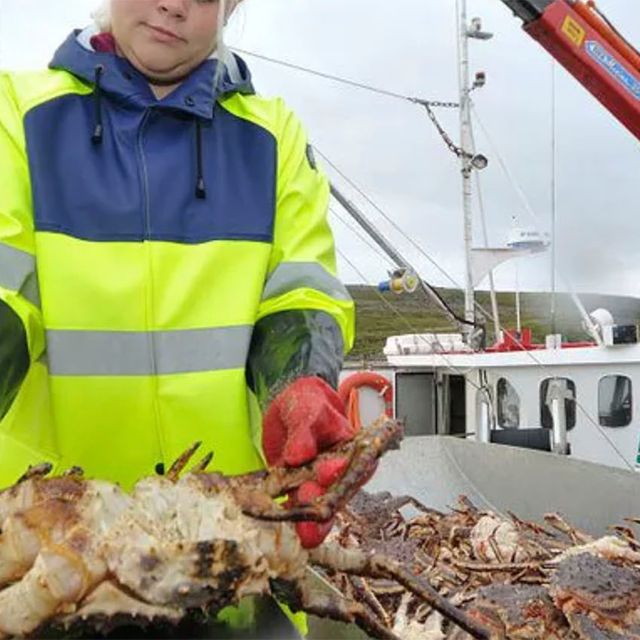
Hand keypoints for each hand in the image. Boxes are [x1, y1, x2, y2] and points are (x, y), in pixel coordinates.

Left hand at [262, 376, 356, 547]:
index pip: (356, 463)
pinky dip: (289, 516)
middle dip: (325, 503)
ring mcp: (320, 484)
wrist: (289, 409)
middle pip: (338, 492)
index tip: (326, 472)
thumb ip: (304, 430)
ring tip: (305, 535)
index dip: (342, 471)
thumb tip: (301, 454)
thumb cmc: (308, 403)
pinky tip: (282, 525)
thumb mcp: (307, 408)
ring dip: (312, 521)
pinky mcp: (299, 490)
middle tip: (312, 512)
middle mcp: (341, 471)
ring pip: (320, 506)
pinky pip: (296, 506)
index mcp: (353, 448)